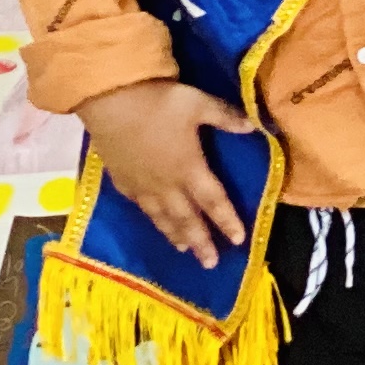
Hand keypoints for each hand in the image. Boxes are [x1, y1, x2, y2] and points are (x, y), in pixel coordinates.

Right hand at [76, 82, 258, 266]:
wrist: (110, 101)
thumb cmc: (159, 103)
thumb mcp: (200, 104)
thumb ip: (226, 118)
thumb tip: (254, 128)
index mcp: (189, 168)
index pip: (214, 202)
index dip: (227, 222)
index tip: (239, 240)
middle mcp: (166, 184)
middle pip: (187, 219)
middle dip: (201, 242)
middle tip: (211, 263)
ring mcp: (142, 185)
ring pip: (162, 218)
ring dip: (176, 236)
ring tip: (185, 251)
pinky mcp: (121, 180)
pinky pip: (140, 207)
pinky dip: (151, 219)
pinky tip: (154, 222)